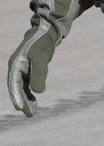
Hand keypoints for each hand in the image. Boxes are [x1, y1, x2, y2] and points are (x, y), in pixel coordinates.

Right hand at [7, 0, 79, 116]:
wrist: (47, 31)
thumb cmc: (43, 43)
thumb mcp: (42, 58)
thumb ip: (39, 74)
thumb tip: (38, 92)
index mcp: (15, 64)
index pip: (14, 84)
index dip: (17, 96)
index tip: (20, 107)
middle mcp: (15, 68)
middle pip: (16, 88)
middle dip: (22, 101)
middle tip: (29, 114)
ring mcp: (21, 69)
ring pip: (21, 88)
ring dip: (26, 99)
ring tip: (32, 113)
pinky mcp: (28, 69)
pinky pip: (27, 84)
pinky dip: (30, 93)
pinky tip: (35, 101)